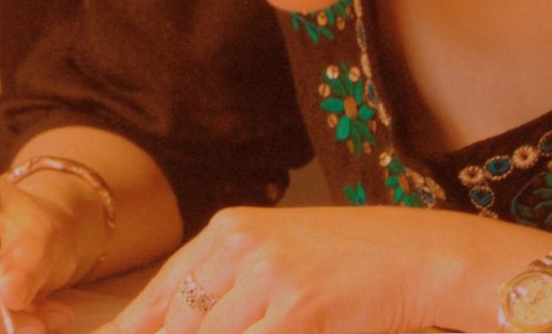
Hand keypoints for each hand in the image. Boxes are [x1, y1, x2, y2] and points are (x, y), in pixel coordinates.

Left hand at [97, 206, 451, 333]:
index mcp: (231, 228)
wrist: (416, 255)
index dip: (135, 326)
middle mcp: (240, 245)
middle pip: (178, 320)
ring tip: (254, 329)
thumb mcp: (280, 256)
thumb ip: (230, 284)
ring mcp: (267, 275)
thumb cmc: (350, 259)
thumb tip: (184, 323)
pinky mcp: (296, 308)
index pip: (165, 289)